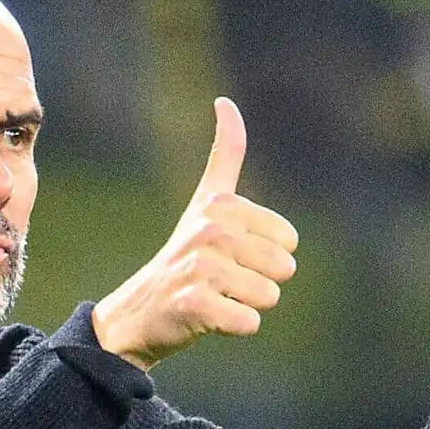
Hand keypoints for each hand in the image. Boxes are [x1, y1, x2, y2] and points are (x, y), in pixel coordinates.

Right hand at [92, 97, 299, 370]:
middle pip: (283, 269)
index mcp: (220, 204)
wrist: (140, 311)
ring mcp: (200, 267)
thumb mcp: (205, 203)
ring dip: (245, 305)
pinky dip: (233, 327)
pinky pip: (249, 323)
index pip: (289, 239)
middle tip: (220, 281)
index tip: (231, 253)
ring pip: (268, 297)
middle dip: (258, 283)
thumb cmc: (185, 257)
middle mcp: (209, 230)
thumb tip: (225, 101)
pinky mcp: (195, 304)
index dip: (268, 254)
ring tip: (213, 297)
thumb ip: (225, 154)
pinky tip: (206, 318)